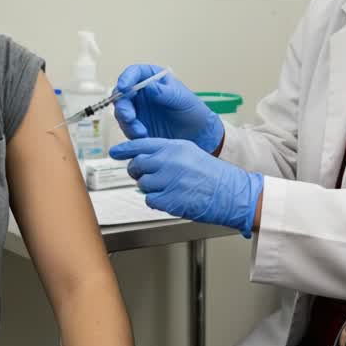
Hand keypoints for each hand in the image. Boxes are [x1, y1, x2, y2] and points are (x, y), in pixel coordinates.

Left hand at [109, 138, 261, 237]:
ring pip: (142, 184)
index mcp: (174, 147)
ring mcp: (168, 180)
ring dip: (150, 188)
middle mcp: (169, 161)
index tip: (115, 151)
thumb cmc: (214, 175)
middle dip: (138, 172)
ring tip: (168, 188)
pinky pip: (150, 200)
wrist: (230, 193)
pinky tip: (170, 198)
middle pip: (137, 165)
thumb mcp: (190, 153)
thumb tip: (146, 158)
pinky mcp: (169, 199)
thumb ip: (168, 153)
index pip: (141, 144)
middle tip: (148, 176)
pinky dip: (157, 201)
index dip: (125, 149)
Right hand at [111, 64, 223, 153]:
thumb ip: (166, 92)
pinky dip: (131, 132)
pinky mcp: (137, 125)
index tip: (124, 87)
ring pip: (121, 112)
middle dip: (123, 106)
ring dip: (127, 122)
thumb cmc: (193, 112)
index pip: (135, 73)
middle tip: (129, 117)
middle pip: (122, 94)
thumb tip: (149, 86)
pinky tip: (144, 136)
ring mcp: (138, 109)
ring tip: (141, 132)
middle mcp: (142, 93)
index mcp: (153, 79)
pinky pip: (127, 127)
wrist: (198, 135)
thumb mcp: (183, 99)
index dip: (126, 78)